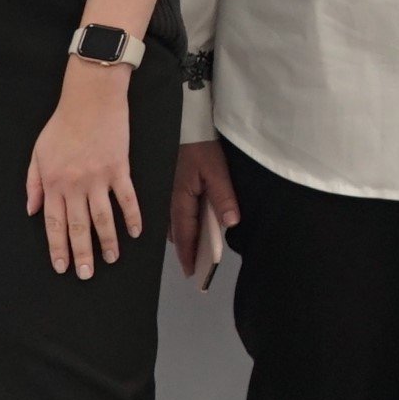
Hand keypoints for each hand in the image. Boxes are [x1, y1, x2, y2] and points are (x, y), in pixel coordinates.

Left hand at [25, 59, 138, 279]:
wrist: (90, 99)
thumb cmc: (62, 124)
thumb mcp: (38, 153)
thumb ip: (34, 183)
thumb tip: (33, 210)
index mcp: (53, 182)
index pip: (55, 223)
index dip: (58, 247)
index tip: (62, 266)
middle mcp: (75, 184)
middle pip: (79, 226)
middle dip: (82, 253)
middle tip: (86, 274)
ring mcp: (99, 178)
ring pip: (103, 218)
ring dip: (108, 241)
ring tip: (110, 259)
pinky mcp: (120, 169)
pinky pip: (127, 198)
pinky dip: (133, 216)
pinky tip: (135, 232)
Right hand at [169, 140, 241, 277]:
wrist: (186, 125)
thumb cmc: (201, 148)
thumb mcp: (217, 171)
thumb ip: (223, 197)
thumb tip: (230, 224)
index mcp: (180, 200)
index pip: (184, 235)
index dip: (188, 255)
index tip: (192, 273)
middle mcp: (170, 201)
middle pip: (177, 232)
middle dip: (186, 249)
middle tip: (196, 265)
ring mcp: (168, 194)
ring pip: (174, 224)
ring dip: (184, 237)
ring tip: (196, 249)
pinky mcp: (171, 187)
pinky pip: (174, 213)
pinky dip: (183, 224)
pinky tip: (192, 225)